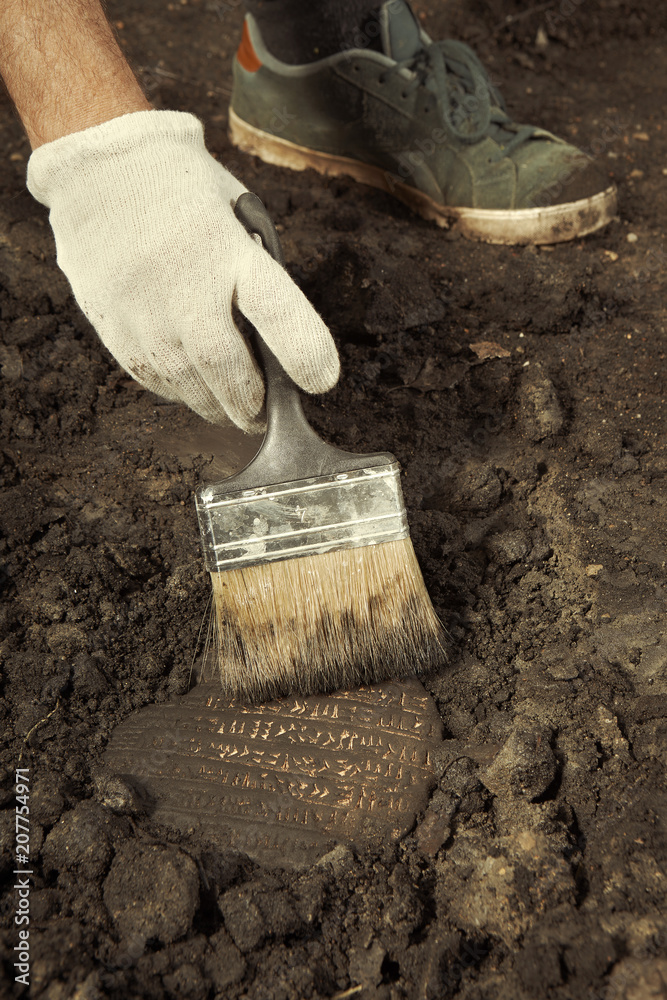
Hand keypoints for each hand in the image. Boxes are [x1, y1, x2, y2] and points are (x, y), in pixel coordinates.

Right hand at [26, 109, 339, 430]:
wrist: (99, 163)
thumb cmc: (181, 189)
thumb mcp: (236, 214)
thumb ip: (255, 270)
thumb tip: (272, 333)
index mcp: (227, 248)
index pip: (278, 313)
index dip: (306, 355)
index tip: (321, 381)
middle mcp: (185, 284)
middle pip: (227, 367)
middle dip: (250, 404)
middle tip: (260, 417)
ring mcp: (143, 308)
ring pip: (187, 383)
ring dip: (214, 405)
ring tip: (228, 408)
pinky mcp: (111, 322)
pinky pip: (150, 375)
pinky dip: (175, 390)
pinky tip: (189, 387)